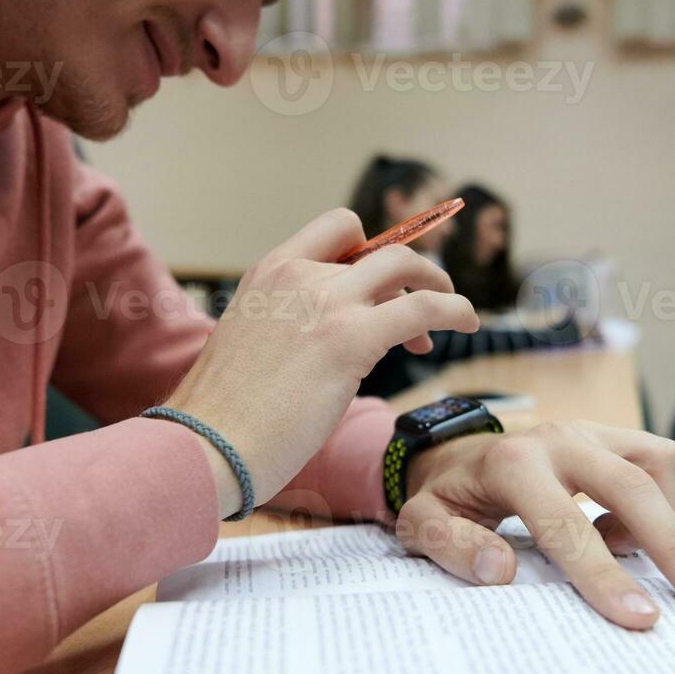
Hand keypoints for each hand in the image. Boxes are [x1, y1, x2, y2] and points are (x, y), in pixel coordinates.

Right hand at [166, 209, 479, 514]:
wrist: (205, 444)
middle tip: (423, 303)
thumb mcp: (250, 341)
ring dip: (438, 286)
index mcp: (270, 271)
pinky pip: (425, 307)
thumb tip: (324, 344)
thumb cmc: (223, 415)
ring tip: (455, 316)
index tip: (382, 282)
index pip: (337, 228)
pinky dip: (457, 310)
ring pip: (406, 267)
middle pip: (379, 248)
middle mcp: (298, 275)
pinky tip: (468, 325)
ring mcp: (326, 302)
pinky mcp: (351, 339)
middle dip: (410, 272)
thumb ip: (288, 324)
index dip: (370, 249)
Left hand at [395, 422, 674, 628]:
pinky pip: (662, 461)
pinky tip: (622, 534)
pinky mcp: (612, 435)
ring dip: (667, 522)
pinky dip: (662, 502)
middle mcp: (558, 439)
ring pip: (660, 465)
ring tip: (632, 562)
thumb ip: (450, 547)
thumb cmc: (445, 499)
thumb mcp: (421, 527)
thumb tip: (499, 571)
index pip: (564, 524)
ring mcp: (591, 431)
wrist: (455, 455)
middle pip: (633, 488)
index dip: (602, 574)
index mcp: (510, 464)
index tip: (640, 618)